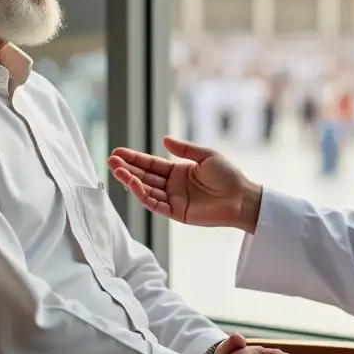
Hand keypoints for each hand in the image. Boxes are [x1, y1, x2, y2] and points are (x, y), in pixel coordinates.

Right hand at [107, 137, 261, 231]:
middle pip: (144, 176)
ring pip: (146, 190)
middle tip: (111, 160)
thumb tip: (164, 140)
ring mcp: (173, 199)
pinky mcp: (176, 213)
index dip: (134, 158)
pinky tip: (133, 184)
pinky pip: (155, 204)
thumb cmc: (228, 176)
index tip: (118, 152)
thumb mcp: (206, 155)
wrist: (242, 198)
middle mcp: (172, 185)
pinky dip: (143, 195)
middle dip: (127, 168)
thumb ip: (184, 149)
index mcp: (178, 171)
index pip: (151, 164)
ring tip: (117, 170)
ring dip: (131, 181)